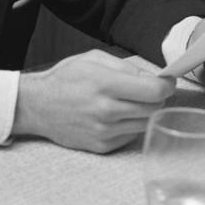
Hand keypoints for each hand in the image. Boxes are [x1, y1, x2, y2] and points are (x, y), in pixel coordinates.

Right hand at [13, 49, 175, 153]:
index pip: (154, 90)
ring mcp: (104, 131)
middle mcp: (106, 110)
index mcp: (105, 84)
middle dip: (156, 97)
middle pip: (154, 108)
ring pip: (145, 123)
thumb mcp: (93, 59)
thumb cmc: (65, 78)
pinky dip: (129, 124)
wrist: (38, 105)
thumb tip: (153, 77)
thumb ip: (126, 66)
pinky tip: (115, 114)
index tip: (166, 81)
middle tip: (147, 89)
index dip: (166, 84)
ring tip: (128, 100)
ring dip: (144, 111)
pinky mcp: (102, 146)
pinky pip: (130, 135)